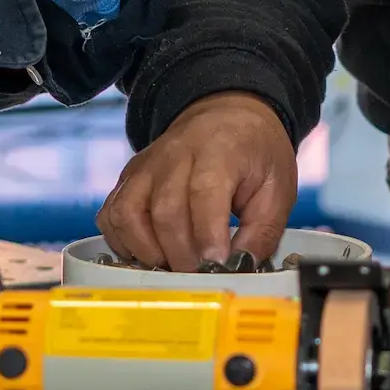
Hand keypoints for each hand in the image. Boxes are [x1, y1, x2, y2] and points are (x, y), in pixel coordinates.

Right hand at [99, 92, 296, 270]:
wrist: (229, 116)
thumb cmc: (255, 153)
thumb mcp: (278, 188)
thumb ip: (262, 232)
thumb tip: (240, 268)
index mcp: (220, 150)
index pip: (204, 192)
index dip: (207, 234)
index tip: (216, 265)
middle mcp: (175, 154)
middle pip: (164, 209)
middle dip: (180, 254)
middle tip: (200, 274)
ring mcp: (146, 166)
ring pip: (128, 213)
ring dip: (147, 251)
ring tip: (173, 265)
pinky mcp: (128, 179)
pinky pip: (111, 215)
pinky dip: (123, 242)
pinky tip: (149, 253)